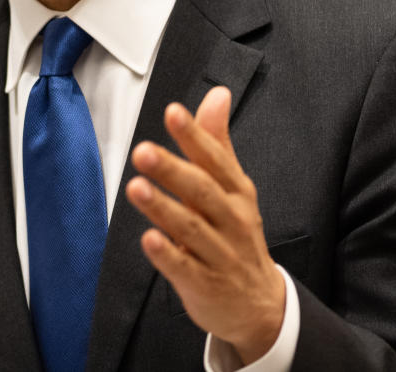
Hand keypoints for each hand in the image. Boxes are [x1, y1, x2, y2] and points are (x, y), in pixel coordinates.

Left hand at [125, 86, 285, 363]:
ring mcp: (219, 253)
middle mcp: (231, 219)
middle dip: (172, 170)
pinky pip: (185, 269)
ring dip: (163, 209)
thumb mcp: (233, 186)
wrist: (260, 304)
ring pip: (190, 228)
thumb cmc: (236, 233)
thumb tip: (217, 92)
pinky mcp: (205, 284)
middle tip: (142, 151)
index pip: (215, 159)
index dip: (194, 136)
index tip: (173, 112)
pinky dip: (167, 255)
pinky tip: (148, 239)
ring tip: (136, 188)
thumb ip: (216, 141)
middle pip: (201, 191)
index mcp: (237, 191)